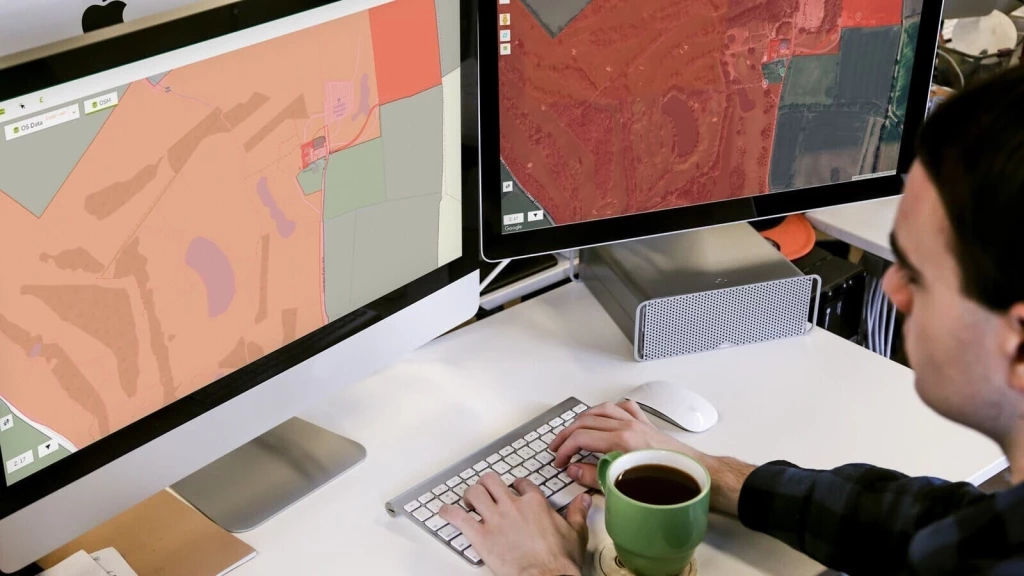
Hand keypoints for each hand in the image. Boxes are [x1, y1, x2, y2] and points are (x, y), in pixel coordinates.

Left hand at [440, 472, 590, 575]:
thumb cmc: (559, 561)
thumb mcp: (575, 533)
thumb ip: (577, 513)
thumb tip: (583, 501)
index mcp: (535, 503)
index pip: (521, 483)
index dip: (515, 485)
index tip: (514, 489)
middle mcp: (512, 505)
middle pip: (492, 481)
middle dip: (487, 484)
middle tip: (486, 490)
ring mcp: (495, 519)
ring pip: (474, 493)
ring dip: (469, 495)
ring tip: (468, 501)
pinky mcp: (480, 536)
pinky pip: (458, 517)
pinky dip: (448, 513)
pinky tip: (445, 513)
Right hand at [550, 401, 752, 515]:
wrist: (696, 476)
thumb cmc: (667, 483)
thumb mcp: (623, 486)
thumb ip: (594, 476)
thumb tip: (573, 470)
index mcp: (621, 440)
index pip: (581, 438)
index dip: (565, 450)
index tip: (559, 462)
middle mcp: (628, 426)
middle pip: (586, 421)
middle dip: (567, 434)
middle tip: (558, 448)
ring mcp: (637, 422)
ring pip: (602, 410)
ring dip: (583, 419)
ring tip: (573, 430)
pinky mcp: (646, 424)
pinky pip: (623, 408)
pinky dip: (609, 411)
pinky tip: (605, 417)